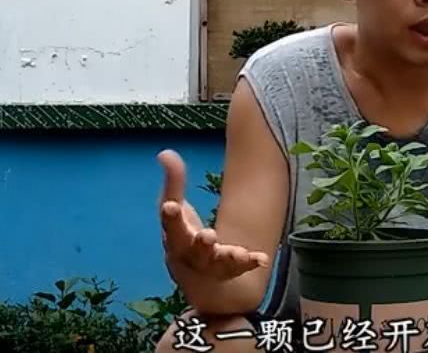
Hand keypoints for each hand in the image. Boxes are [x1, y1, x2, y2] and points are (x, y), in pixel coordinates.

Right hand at [158, 149, 268, 282]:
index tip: (171, 206)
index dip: (170, 216)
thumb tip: (165, 152)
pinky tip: (262, 258)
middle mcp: (191, 254)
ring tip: (238, 253)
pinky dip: (251, 263)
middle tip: (207, 236)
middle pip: (194, 251)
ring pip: (218, 263)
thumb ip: (173, 182)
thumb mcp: (174, 206)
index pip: (170, 226)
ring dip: (228, 257)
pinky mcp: (230, 270)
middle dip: (201, 244)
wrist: (196, 275)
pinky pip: (240, 268)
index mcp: (175, 237)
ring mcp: (212, 264)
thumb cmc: (182, 235)